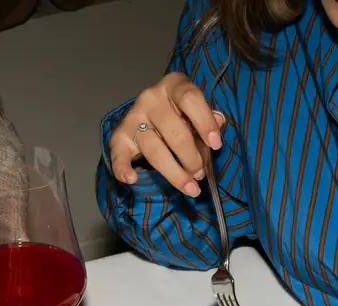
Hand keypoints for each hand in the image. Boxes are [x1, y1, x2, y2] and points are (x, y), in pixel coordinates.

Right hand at [108, 73, 225, 193]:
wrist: (149, 112)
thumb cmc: (179, 112)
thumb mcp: (196, 109)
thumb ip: (207, 118)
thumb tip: (218, 122)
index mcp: (174, 85)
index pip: (190, 99)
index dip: (205, 122)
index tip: (216, 145)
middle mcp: (151, 98)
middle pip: (175, 132)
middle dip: (192, 158)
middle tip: (201, 174)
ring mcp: (133, 117)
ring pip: (155, 150)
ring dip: (174, 173)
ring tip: (190, 187)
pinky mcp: (119, 136)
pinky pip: (119, 155)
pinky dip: (123, 169)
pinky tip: (131, 179)